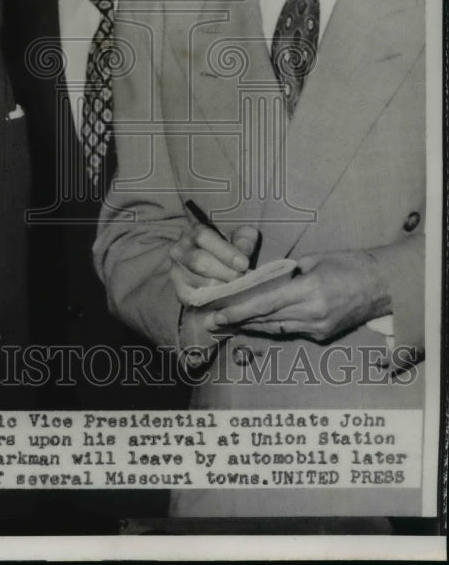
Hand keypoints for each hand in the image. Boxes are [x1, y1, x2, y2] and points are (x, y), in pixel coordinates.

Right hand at [169, 223, 258, 304]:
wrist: (204, 260)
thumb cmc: (223, 248)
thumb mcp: (235, 237)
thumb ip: (243, 239)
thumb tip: (245, 250)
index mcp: (193, 231)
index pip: (204, 237)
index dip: (225, 252)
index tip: (243, 264)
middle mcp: (179, 249)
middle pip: (199, 262)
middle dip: (225, 273)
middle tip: (243, 280)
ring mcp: (176, 271)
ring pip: (195, 283)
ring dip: (219, 290)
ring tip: (237, 292)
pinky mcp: (179, 290)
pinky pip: (191, 298)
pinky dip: (208, 304)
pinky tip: (224, 305)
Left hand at [206, 249, 390, 341]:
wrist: (381, 285)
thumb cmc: (347, 264)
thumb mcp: (314, 260)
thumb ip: (286, 272)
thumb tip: (262, 280)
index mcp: (309, 291)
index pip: (265, 304)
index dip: (239, 310)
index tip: (219, 314)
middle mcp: (312, 314)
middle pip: (266, 320)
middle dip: (238, 320)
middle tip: (213, 321)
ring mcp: (318, 328)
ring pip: (275, 329)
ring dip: (251, 326)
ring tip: (228, 323)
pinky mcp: (322, 335)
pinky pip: (290, 331)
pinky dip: (271, 326)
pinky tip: (256, 323)